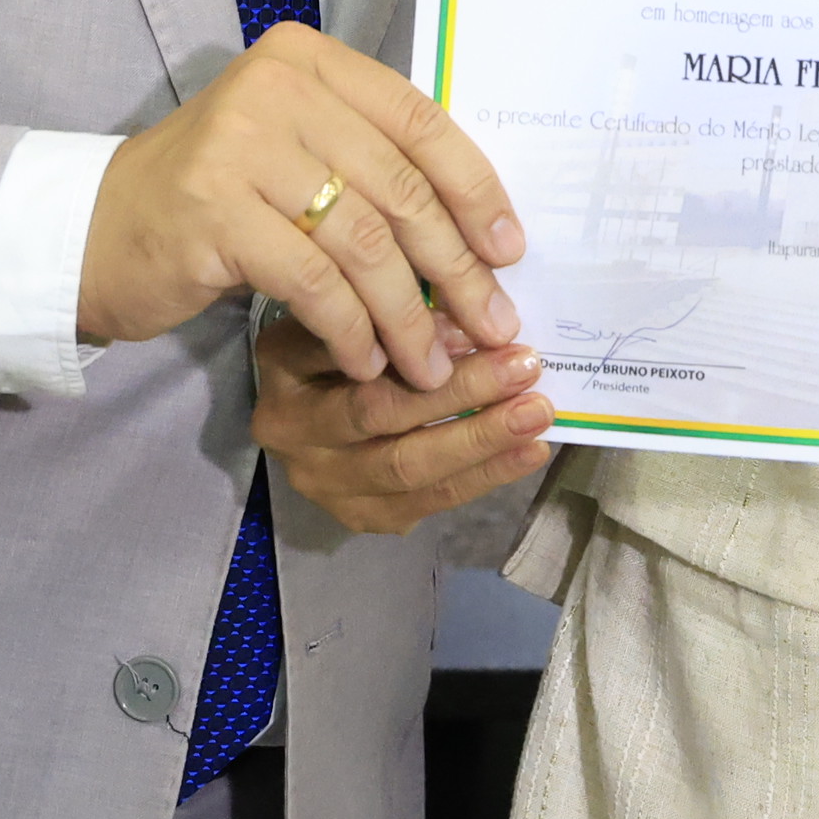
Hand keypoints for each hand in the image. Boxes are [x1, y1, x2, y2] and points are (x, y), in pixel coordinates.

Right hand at [80, 23, 524, 390]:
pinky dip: (351, 329)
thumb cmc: (217, 195)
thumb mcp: (298, 153)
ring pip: (362, 240)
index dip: (474, 188)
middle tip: (490, 322)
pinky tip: (368, 362)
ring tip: (430, 362)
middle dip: (454, 266)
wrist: (95, 229)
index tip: (510, 249)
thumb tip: (482, 231)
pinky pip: (314, 281)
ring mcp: (239, 146)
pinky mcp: (213, 211)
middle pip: (398, 185)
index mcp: (309, 58)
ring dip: (407, 313)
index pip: (419, 119)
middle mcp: (275, 87)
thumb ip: (373, 164)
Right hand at [250, 308, 554, 535]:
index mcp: (282, 366)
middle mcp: (291, 431)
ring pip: (408, 468)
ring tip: (537, 414)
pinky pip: (428, 500)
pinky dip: (485, 476)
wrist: (311, 406)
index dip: (424, 341)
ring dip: (481, 441)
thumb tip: (472, 317)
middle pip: (383, 415)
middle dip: (463, 392)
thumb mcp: (353, 303)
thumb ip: (399, 306)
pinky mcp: (359, 515)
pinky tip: (528, 452)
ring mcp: (323, 482)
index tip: (484, 325)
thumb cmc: (345, 336)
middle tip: (525, 367)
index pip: (355, 352)